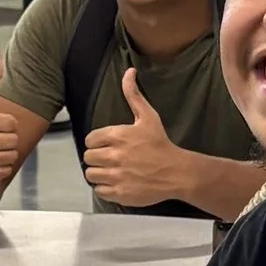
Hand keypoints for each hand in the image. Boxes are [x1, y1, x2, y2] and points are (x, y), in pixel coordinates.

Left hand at [79, 76, 189, 209]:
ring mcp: (116, 176)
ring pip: (90, 174)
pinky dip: (104, 188)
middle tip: (108, 158)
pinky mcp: (119, 193)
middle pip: (88, 157)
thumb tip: (129, 72)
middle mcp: (114, 156)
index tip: (106, 145)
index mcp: (118, 136)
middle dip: (96, 157)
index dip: (96, 142)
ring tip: (109, 171)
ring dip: (98, 172)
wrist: (176, 172)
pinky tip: (114, 182)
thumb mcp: (148, 117)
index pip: (90, 140)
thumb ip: (133, 95)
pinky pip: (99, 190)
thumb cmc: (161, 144)